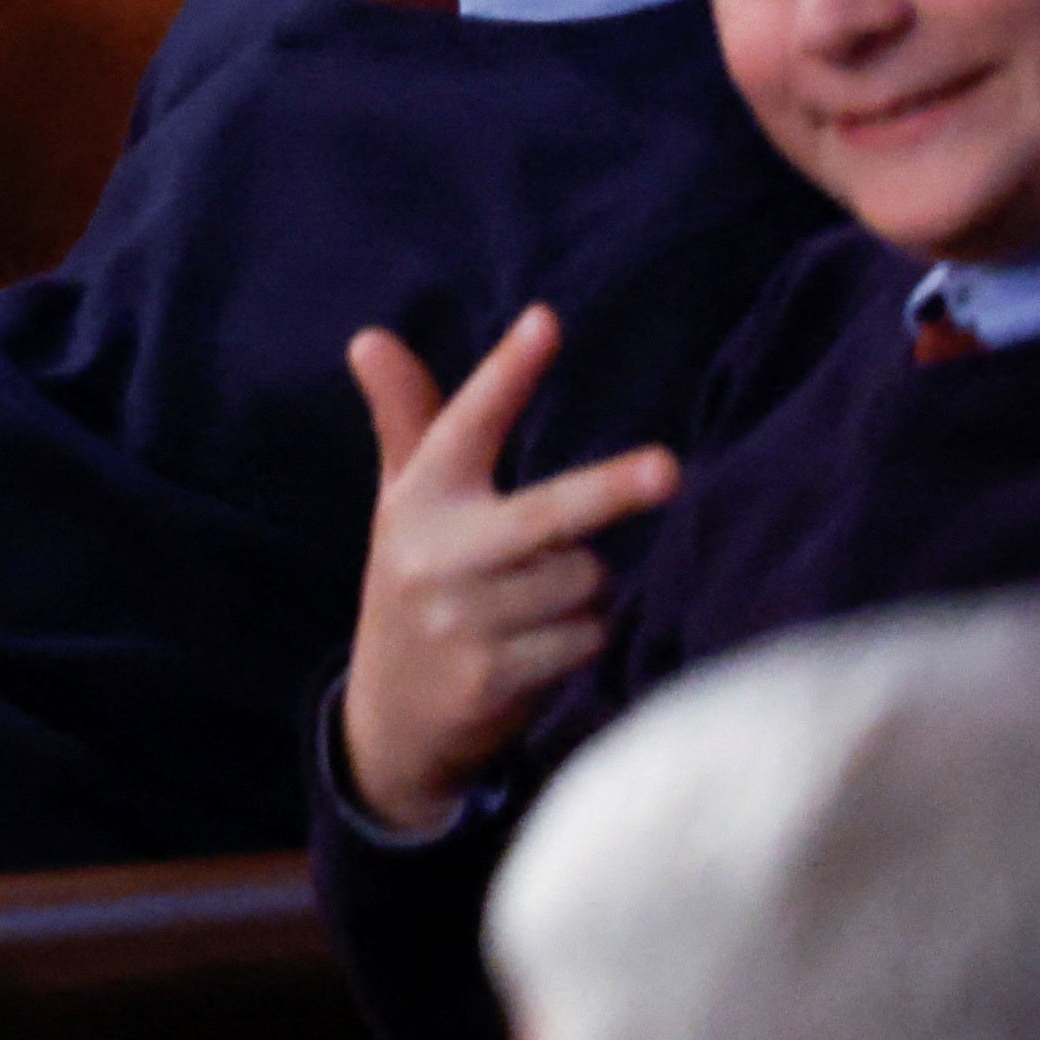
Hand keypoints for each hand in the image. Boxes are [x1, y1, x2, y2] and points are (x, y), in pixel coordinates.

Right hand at [333, 307, 681, 829]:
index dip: (506, 374)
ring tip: (540, 600)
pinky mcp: (491, 675)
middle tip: (670, 467)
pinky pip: (585, 635)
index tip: (546, 321)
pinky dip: (583, 635)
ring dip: (585, 587)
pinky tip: (542, 644)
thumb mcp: (405, 502)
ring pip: (585, 580)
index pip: (465, 423)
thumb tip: (369, 337)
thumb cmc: (420, 582)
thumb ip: (405, 421)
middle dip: (609, 490)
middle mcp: (435, 554)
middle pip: (546, 514)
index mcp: (418, 497)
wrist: (393, 718)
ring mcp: (461, 619)